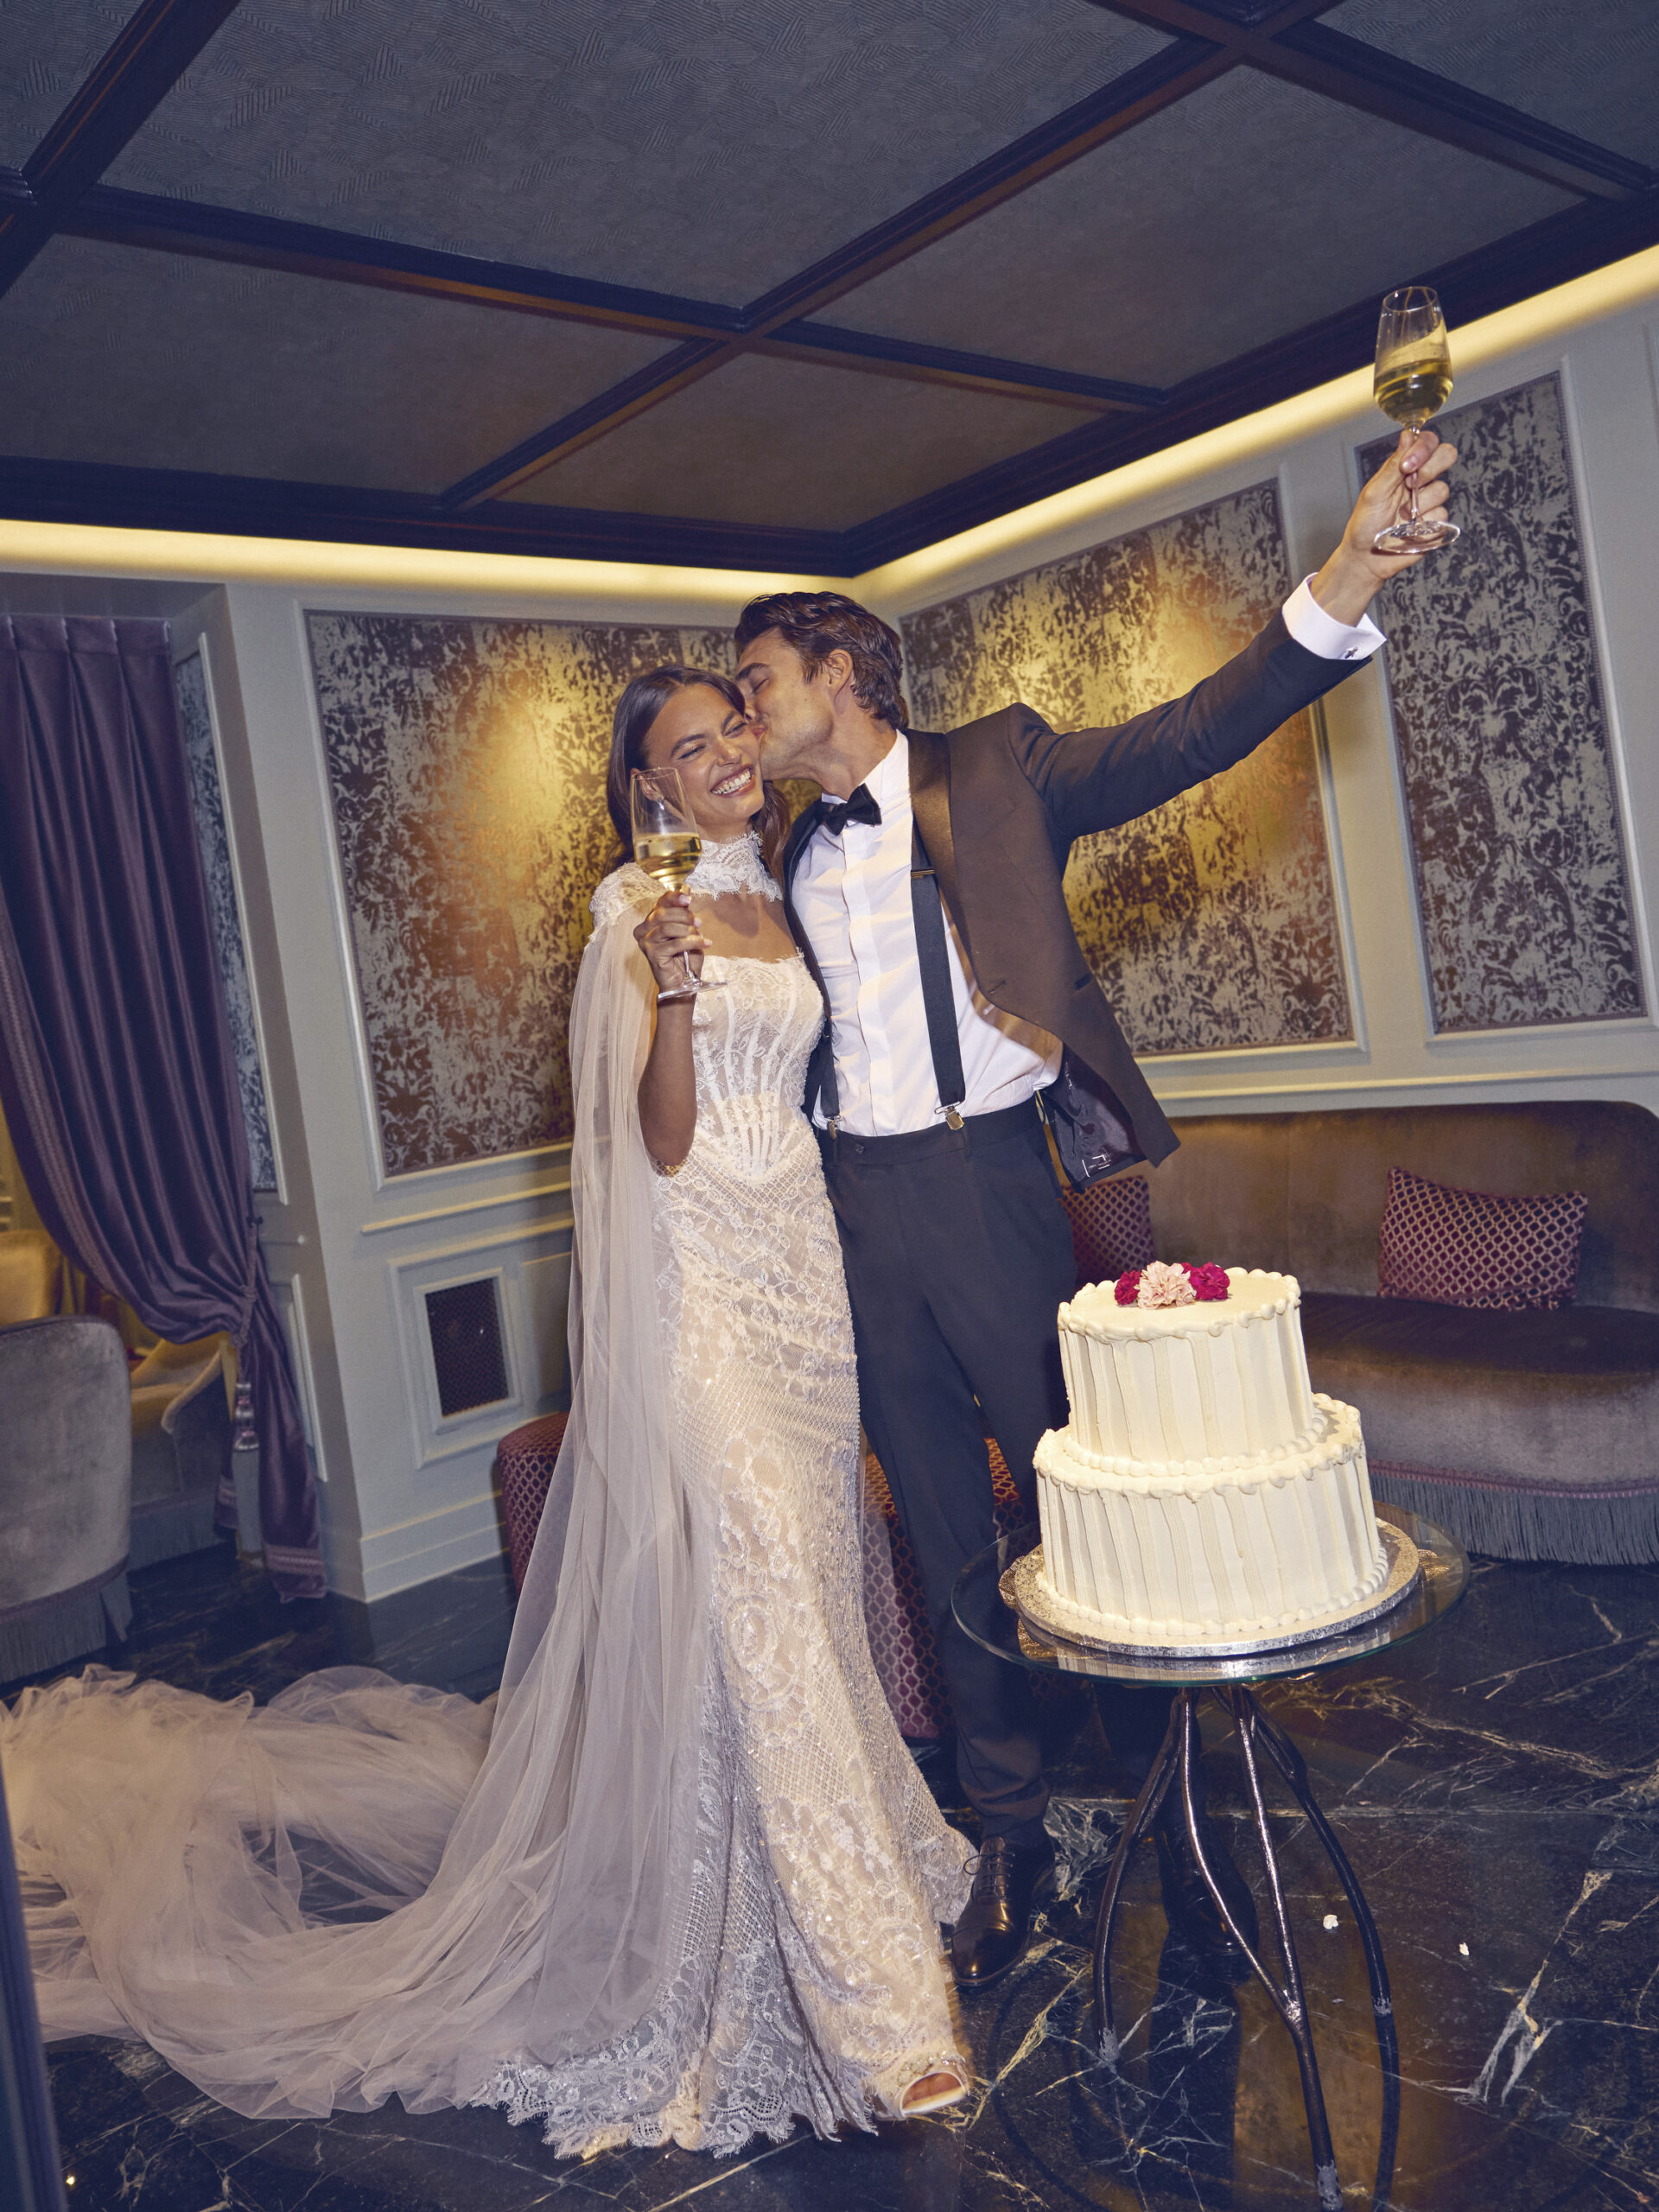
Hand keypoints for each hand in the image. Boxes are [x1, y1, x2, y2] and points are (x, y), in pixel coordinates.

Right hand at [634, 890, 705, 994]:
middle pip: (661, 914)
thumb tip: (686, 890)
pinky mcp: (652, 955)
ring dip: (687, 930)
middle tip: (698, 922)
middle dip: (683, 916)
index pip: (659, 903)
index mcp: (651, 921)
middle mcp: (643, 930)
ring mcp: (646, 943)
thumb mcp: (687, 931)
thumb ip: (684, 913)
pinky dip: (692, 942)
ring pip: (667, 928)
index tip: (689, 899)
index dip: (674, 898)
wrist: (683, 982)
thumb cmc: (685, 957)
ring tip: (701, 935)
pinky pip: (674, 944)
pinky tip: (704, 944)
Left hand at [1310, 429, 1458, 624]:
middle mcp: (1421, 480)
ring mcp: (1430, 501)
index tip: (1408, 465)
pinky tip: (1408, 529)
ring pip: (1442, 489)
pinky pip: (1441, 514)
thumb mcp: (1374, 491)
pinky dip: (1422, 523)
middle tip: (1409, 486)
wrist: (1366, 557)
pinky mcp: (1436, 522)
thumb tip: (1408, 435)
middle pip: (1446, 455)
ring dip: (1419, 504)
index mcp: (1405, 468)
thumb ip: (1393, 465)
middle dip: (1428, 470)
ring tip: (1401, 516)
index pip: (1428, 443)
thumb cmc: (1365, 524)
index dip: (1424, 448)